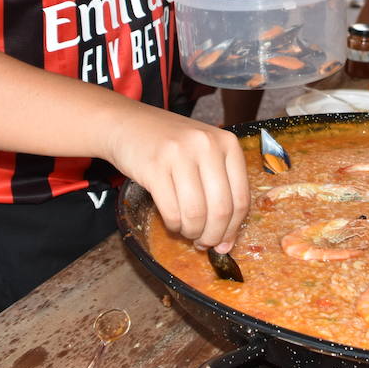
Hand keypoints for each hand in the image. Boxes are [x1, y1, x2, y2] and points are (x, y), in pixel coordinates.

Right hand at [103, 107, 248, 251]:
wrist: (128, 123)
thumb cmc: (170, 144)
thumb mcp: (204, 153)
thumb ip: (220, 189)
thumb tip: (227, 241)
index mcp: (227, 143)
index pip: (241, 198)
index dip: (233, 229)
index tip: (225, 244)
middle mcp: (207, 145)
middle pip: (221, 209)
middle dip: (213, 236)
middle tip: (204, 243)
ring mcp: (180, 154)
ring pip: (196, 214)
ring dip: (192, 232)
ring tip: (186, 231)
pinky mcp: (154, 166)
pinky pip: (171, 211)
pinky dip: (173, 225)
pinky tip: (172, 222)